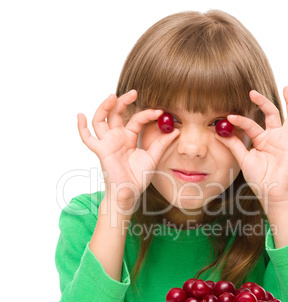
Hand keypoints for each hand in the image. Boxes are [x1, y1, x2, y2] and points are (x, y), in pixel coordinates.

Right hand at [77, 90, 179, 205]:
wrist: (130, 192)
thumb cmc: (139, 177)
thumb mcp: (153, 158)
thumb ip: (162, 144)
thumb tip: (176, 131)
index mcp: (129, 137)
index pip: (136, 119)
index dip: (147, 114)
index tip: (160, 111)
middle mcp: (117, 137)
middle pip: (116, 113)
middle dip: (123, 101)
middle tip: (134, 92)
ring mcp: (108, 142)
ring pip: (101, 120)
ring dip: (105, 107)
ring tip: (113, 96)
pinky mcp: (101, 150)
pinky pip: (88, 138)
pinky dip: (81, 127)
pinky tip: (80, 115)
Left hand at [215, 86, 287, 211]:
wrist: (270, 192)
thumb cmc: (258, 178)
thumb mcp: (243, 159)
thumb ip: (234, 145)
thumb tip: (218, 132)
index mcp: (261, 139)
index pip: (251, 124)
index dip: (240, 120)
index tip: (229, 117)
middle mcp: (274, 137)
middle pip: (270, 114)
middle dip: (262, 102)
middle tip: (252, 92)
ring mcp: (285, 140)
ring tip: (287, 88)